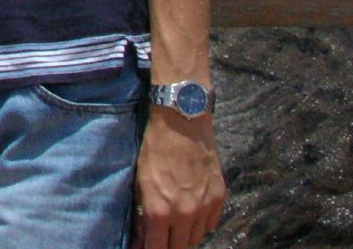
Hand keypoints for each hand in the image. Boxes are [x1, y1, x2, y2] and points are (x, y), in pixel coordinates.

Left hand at [133, 108, 224, 247]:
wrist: (181, 124)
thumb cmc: (154, 149)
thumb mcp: (140, 181)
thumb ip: (143, 213)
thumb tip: (142, 235)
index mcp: (160, 211)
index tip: (143, 248)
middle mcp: (185, 214)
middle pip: (179, 248)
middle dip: (168, 246)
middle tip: (160, 239)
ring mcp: (205, 207)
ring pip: (196, 238)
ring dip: (185, 236)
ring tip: (174, 226)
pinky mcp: (219, 197)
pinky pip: (211, 223)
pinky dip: (201, 224)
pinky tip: (190, 214)